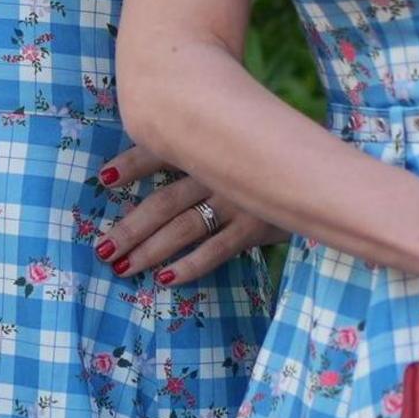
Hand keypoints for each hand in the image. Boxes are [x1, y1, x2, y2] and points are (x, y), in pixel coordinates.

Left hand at [87, 143, 277, 287]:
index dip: (131, 165)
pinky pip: (218, 249)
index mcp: (208, 145)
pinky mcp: (257, 224)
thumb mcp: (231, 138)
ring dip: (150, 249)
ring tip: (124, 267)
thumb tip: (151, 148)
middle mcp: (217, 170)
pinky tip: (167, 279)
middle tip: (102, 249)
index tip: (103, 179)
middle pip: (163, 202)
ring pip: (183, 227)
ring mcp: (237, 198)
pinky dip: (191, 264)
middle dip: (130, 228)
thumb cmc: (264, 152)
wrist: (315, 168)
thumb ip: (197, 143)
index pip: (160, 152)